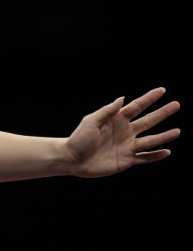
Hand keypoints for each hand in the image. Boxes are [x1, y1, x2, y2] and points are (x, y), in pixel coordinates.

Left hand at [66, 87, 180, 177]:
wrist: (72, 159)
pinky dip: (156, 156)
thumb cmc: (78, 139)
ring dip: (164, 136)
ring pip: (151, 140)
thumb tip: (122, 98)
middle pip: (148, 121)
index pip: (136, 107)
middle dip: (162, 113)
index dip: (149, 98)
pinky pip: (145, 158)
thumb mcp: (91, 121)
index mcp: (116, 120)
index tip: (162, 90)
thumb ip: (107, 110)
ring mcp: (127, 146)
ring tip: (177, 131)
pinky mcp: (127, 160)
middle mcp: (125, 131)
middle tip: (177, 104)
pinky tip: (167, 152)